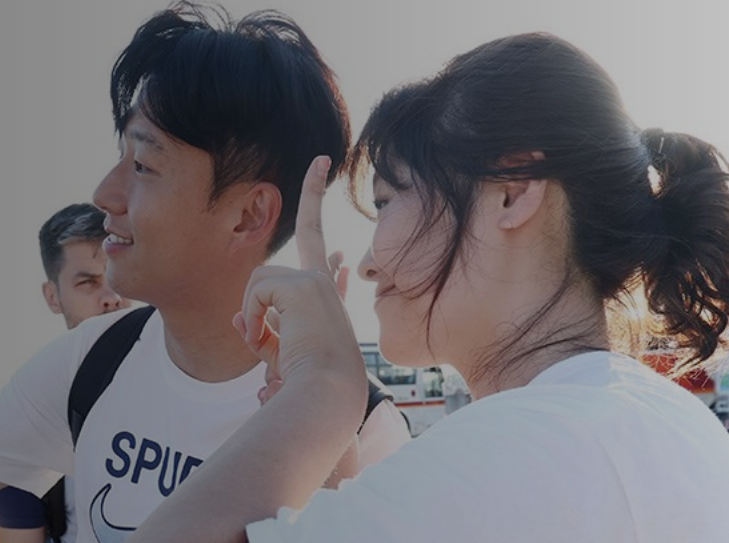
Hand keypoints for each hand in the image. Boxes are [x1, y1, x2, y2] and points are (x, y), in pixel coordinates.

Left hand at [233, 156, 363, 389]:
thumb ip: (260, 334)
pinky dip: (253, 317)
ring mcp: (318, 282)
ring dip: (254, 312)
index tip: (340, 251)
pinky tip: (266, 336)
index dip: (330, 259)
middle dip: (314, 191)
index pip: (327, 275)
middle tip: (322, 159)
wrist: (325, 398)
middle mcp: (325, 288)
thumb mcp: (278, 359)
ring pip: (261, 278)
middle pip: (312, 230)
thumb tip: (239, 314)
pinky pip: (256, 292)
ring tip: (266, 340)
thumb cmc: (307, 388)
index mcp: (324, 306)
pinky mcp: (305, 284)